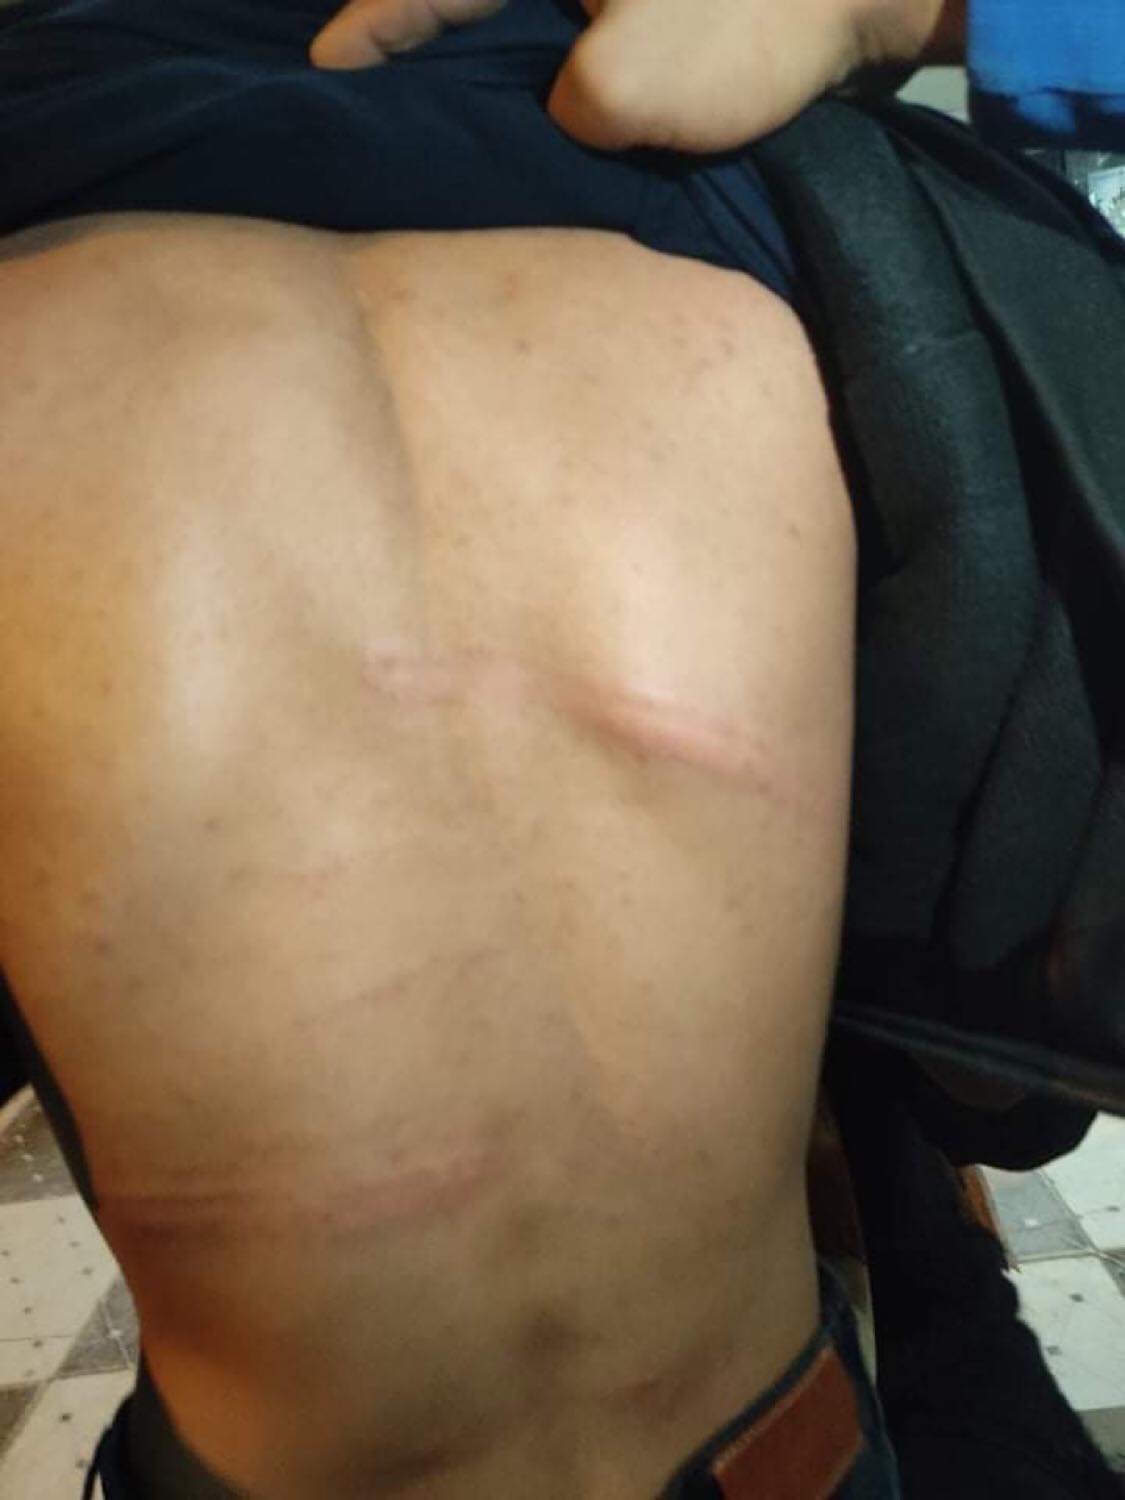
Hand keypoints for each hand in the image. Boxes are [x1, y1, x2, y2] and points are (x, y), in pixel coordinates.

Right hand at [308, 0, 965, 154]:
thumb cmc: (763, 19)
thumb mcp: (638, 85)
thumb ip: (569, 108)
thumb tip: (573, 112)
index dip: (373, 27)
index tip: (328, 72)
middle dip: (423, 25)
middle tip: (378, 84)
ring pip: (530, 3)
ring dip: (490, 40)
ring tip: (447, 95)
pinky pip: (581, 12)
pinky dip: (554, 42)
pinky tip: (548, 88)